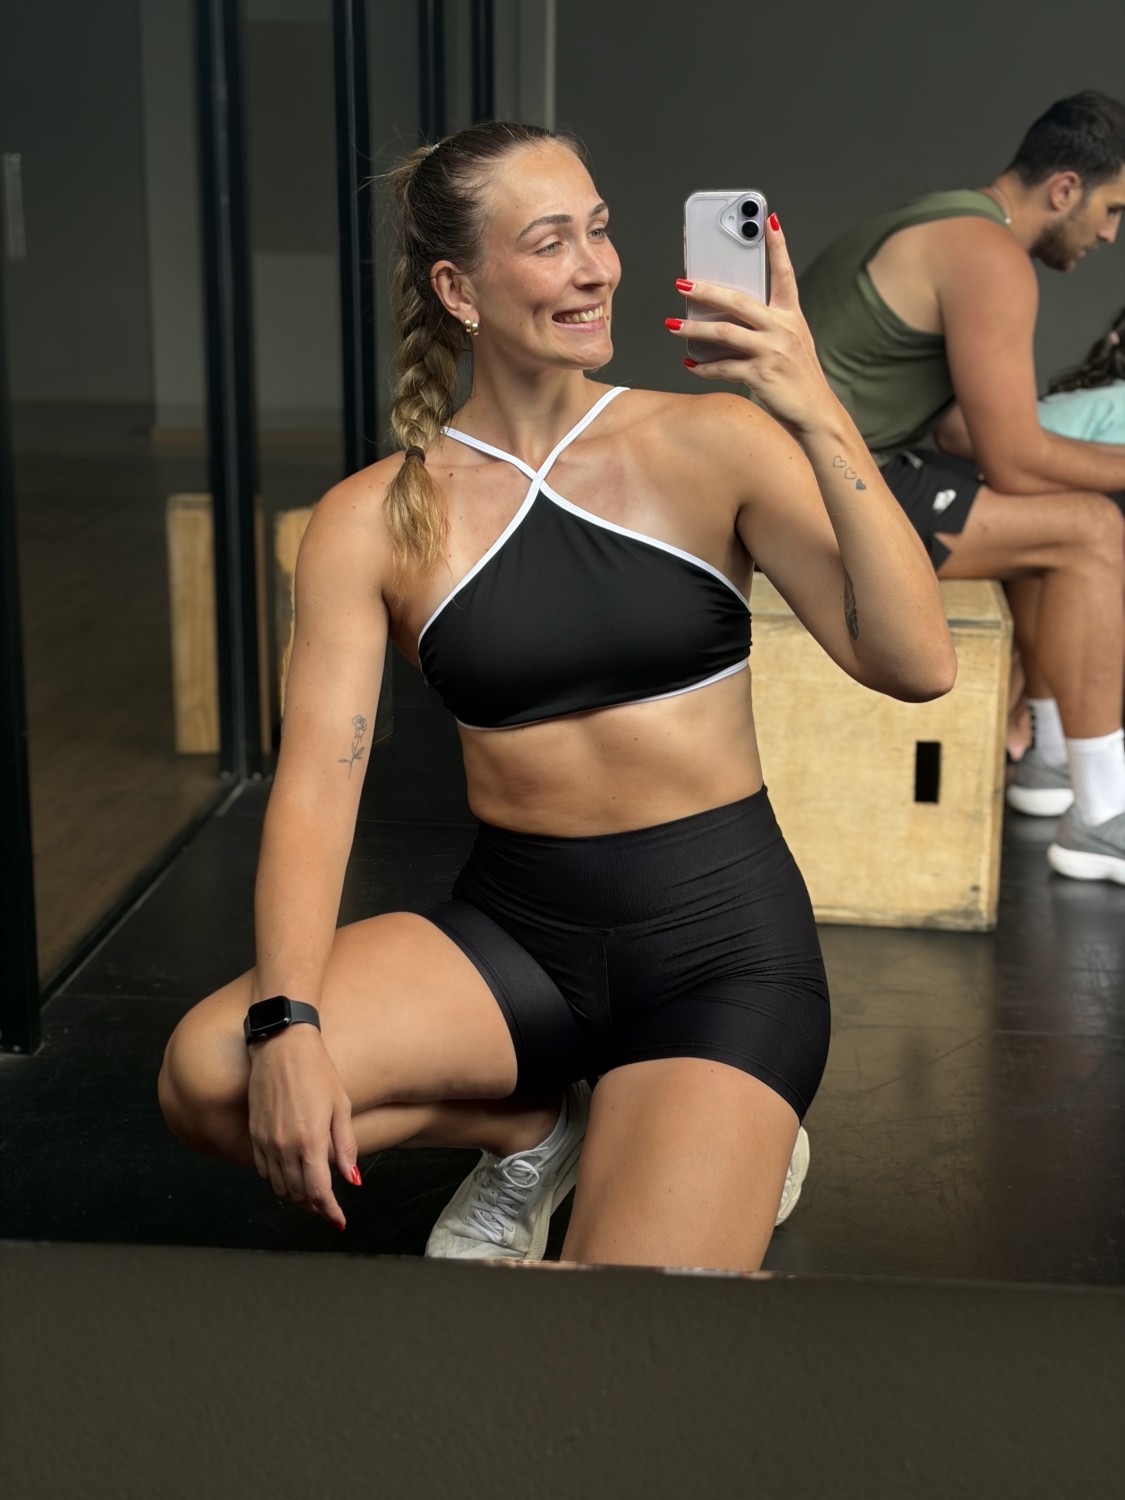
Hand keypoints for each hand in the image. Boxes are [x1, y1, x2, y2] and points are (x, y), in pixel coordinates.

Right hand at [246, 1024, 359, 1229]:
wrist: (281, 1045)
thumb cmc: (317, 1071)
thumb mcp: (341, 1107)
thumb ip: (345, 1147)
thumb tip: (354, 1180)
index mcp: (309, 1141)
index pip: (318, 1192)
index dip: (330, 1211)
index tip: (339, 1221)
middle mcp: (284, 1146)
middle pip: (298, 1194)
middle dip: (315, 1206)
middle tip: (328, 1210)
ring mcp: (265, 1141)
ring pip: (279, 1186)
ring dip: (296, 1196)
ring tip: (312, 1195)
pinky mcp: (254, 1133)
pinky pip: (264, 1170)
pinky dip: (278, 1180)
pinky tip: (291, 1174)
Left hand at [669, 214, 835, 434]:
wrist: (816, 413)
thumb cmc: (799, 379)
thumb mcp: (792, 343)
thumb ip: (769, 326)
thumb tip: (729, 317)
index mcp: (791, 316)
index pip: (783, 273)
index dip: (777, 245)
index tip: (768, 220)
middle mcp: (783, 328)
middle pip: (738, 300)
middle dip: (706, 290)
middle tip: (682, 284)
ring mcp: (772, 351)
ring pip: (724, 332)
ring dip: (693, 329)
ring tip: (672, 326)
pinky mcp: (761, 375)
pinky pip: (723, 367)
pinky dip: (704, 367)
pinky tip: (690, 365)